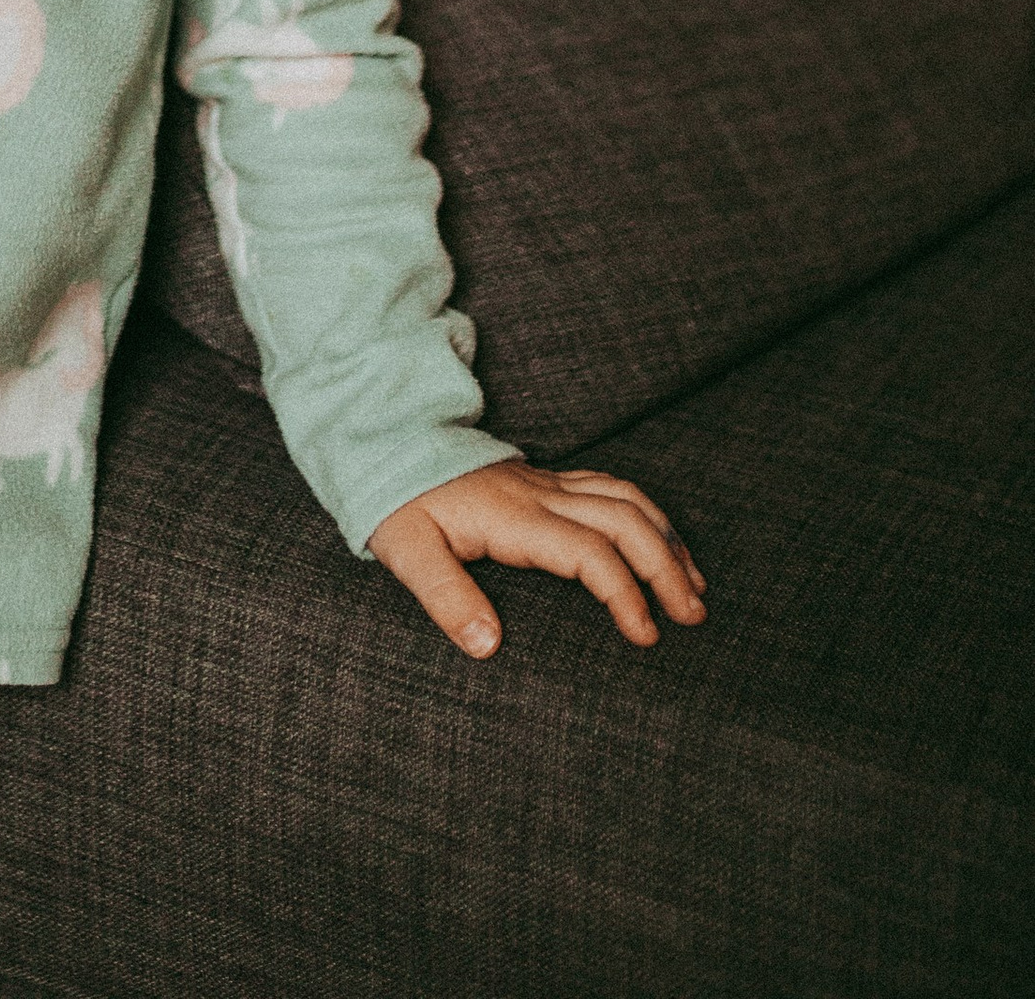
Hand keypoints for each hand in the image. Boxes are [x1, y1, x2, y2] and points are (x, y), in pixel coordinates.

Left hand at [369, 461, 705, 657]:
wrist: (390, 439)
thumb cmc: (397, 501)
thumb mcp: (406, 550)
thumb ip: (445, 596)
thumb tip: (487, 645)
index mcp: (514, 517)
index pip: (588, 552)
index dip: (623, 592)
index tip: (646, 635)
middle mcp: (540, 494)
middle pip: (624, 520)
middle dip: (666, 566)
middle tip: (694, 615)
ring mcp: (546, 483)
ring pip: (625, 498)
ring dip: (666, 538)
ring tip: (695, 584)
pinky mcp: (545, 480)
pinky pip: (610, 487)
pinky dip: (647, 514)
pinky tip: (660, 541)